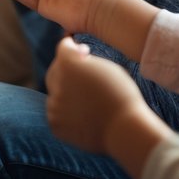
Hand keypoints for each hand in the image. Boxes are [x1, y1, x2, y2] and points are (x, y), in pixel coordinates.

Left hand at [46, 38, 173, 178]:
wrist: (125, 130)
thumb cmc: (122, 96)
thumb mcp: (107, 68)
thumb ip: (86, 60)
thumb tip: (75, 56)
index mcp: (68, 64)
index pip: (64, 48)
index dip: (73, 49)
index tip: (81, 53)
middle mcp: (56, 82)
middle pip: (56, 71)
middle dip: (68, 71)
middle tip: (85, 78)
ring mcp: (53, 105)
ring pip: (56, 94)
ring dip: (67, 94)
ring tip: (91, 104)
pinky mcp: (55, 124)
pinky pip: (57, 114)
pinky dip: (67, 114)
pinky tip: (86, 117)